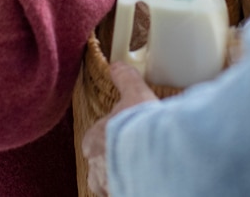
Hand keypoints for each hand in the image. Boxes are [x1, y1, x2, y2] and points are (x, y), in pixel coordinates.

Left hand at [82, 62, 158, 196]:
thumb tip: (117, 66)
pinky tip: (147, 182)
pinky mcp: (123, 196)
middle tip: (134, 156)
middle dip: (115, 161)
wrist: (155, 158)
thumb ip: (125, 80)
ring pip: (110, 183)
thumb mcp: (135, 95)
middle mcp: (96, 166)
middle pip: (101, 164)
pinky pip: (125, 192)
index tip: (123, 135)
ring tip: (142, 172)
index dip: (110, 137)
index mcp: (94, 140)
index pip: (95, 140)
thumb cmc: (139, 128)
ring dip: (122, 177)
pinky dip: (134, 187)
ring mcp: (108, 185)